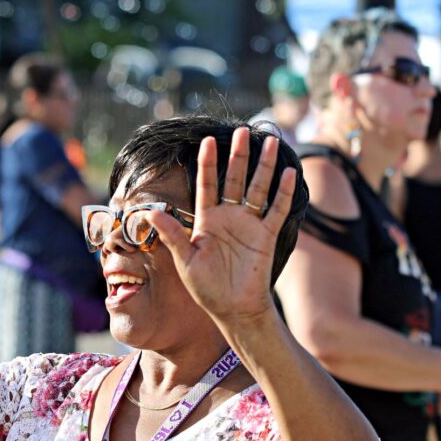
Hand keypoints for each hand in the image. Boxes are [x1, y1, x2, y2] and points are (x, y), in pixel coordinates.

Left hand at [147, 128, 296, 325]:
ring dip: (265, 166)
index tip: (207, 141)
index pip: (207, 185)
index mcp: (206, 221)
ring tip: (271, 142)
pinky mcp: (266, 236)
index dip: (208, 163)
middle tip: (243, 131)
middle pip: (234, 179)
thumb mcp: (185, 261)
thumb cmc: (206, 288)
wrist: (233, 310)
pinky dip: (284, 193)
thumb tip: (151, 213)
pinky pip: (276, 210)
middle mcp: (229, 217)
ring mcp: (249, 225)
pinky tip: (289, 173)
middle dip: (238, 156)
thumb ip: (172, 235)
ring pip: (258, 189)